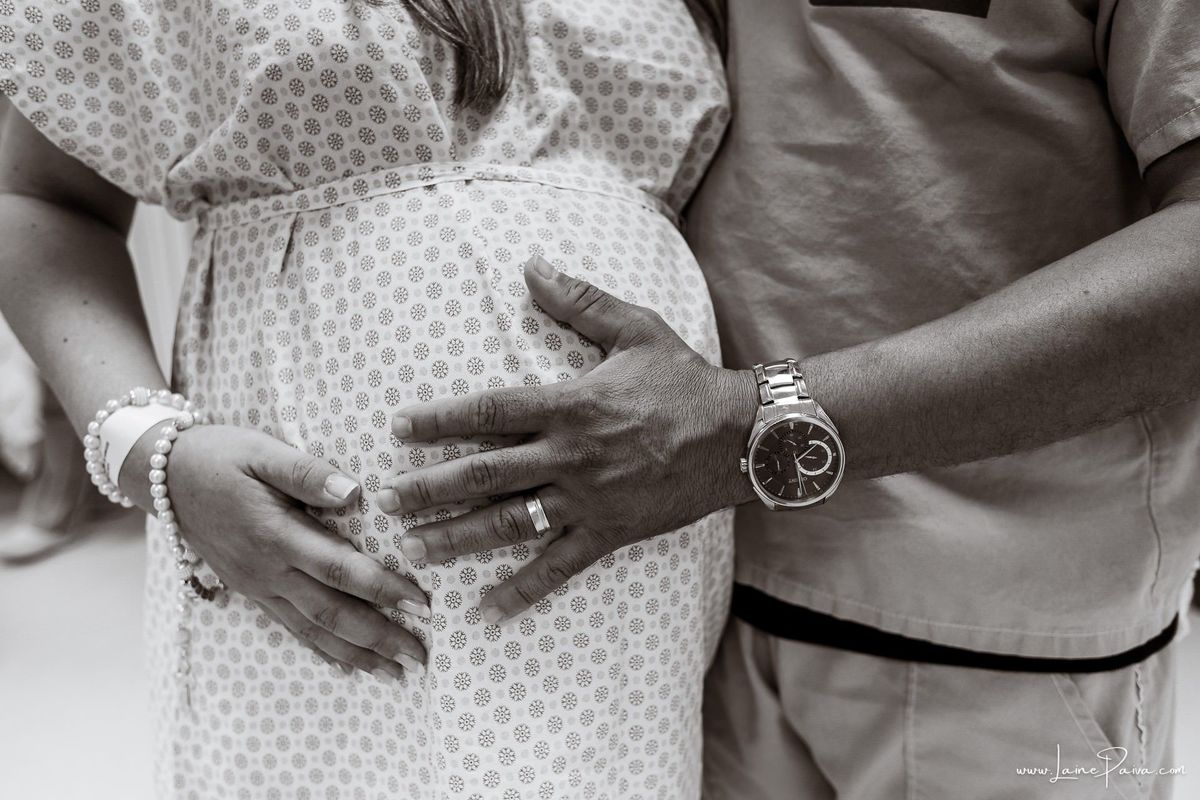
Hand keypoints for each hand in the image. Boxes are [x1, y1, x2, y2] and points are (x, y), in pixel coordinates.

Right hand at [128, 425, 429, 678]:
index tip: (423, 603)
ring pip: (313, 630)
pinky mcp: (251, 589)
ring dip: (357, 655)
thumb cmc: (221, 456)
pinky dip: (322, 650)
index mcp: (276, 535)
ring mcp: (258, 585)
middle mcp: (268, 570)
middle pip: (332, 613)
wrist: (163, 474)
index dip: (384, 589)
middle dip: (380, 638)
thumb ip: (308, 472)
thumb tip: (355, 492)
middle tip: (421, 656)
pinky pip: (291, 628)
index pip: (341, 570)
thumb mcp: (263, 451)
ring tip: (396, 673)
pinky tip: (347, 667)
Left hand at [379, 256, 757, 623]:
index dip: (440, 419)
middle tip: (385, 501)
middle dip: (430, 488)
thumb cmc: (685, 380)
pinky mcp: (609, 532)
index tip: (397, 428)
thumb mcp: (635, 328)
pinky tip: (484, 611)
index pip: (490, 411)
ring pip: (510, 523)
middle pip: (485, 473)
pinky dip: (521, 591)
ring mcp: (588, 499)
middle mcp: (570, 455)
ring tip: (412, 551)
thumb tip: (531, 265)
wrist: (741, 437)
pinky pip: (558, 567)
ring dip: (457, 537)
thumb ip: (579, 301)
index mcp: (570, 404)